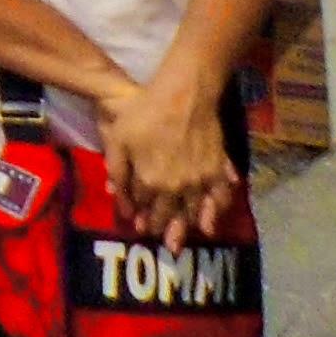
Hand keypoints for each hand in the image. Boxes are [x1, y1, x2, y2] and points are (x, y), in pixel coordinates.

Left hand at [99, 64, 234, 242]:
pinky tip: (210, 225)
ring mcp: (199, 183)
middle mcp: (175, 190)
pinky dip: (214, 215)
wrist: (183, 94)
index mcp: (149, 182)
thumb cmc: (145, 112)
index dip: (140, 217)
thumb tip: (122, 204)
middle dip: (161, 229)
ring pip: (191, 214)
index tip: (139, 225)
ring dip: (184, 229)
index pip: (144, 208)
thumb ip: (117, 173)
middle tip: (160, 240)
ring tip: (178, 241)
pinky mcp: (217, 172)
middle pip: (167, 216)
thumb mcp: (118, 138)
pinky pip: (218, 200)